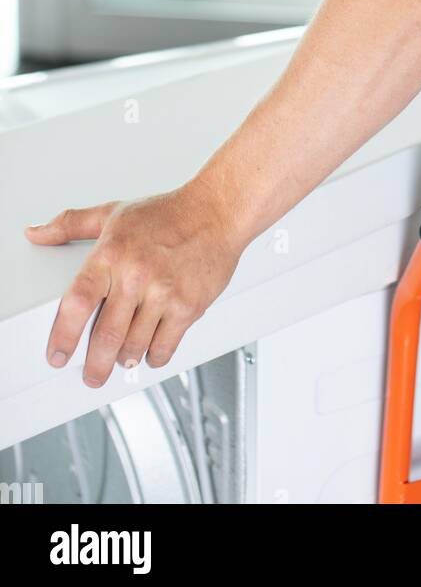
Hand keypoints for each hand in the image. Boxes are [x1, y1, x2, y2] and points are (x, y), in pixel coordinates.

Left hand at [23, 180, 244, 387]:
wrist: (217, 211)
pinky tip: (150, 351)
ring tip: (123, 358)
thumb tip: (36, 233)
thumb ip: (71, 224)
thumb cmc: (168, 213)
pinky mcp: (188, 306)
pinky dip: (153, 357)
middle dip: (94, 365)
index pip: (77, 302)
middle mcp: (136, 274)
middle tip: (92, 375)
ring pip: (134, 347)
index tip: (57, 355)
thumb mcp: (114, 213)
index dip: (63, 335)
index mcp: (112, 254)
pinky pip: (164, 347)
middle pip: (105, 336)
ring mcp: (164, 292)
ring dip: (125, 360)